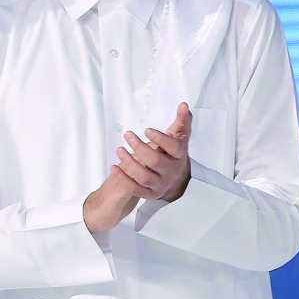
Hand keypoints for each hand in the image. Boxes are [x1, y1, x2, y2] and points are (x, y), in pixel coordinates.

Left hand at [83, 102, 193, 232]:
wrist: (170, 176)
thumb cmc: (171, 152)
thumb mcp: (177, 136)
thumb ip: (181, 121)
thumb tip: (184, 105)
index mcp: (180, 156)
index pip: (174, 148)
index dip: (160, 139)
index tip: (146, 130)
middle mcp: (172, 172)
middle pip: (155, 161)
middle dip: (139, 147)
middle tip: (128, 135)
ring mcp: (161, 184)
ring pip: (144, 176)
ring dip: (129, 163)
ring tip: (119, 150)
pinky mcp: (150, 193)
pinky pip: (135, 188)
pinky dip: (123, 178)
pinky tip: (114, 166)